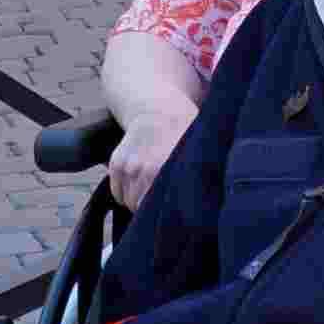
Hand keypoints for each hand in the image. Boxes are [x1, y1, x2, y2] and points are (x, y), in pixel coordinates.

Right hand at [97, 27, 208, 214]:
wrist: (158, 108)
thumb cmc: (184, 133)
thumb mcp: (199, 153)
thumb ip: (198, 180)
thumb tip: (208, 209)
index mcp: (165, 168)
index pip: (160, 210)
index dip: (167, 216)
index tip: (174, 215)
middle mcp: (144, 169)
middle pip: (142, 208)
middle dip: (152, 208)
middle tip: (165, 198)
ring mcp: (128, 166)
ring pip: (128, 202)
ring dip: (138, 200)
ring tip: (153, 185)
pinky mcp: (116, 164)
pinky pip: (117, 192)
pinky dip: (125, 191)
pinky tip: (140, 179)